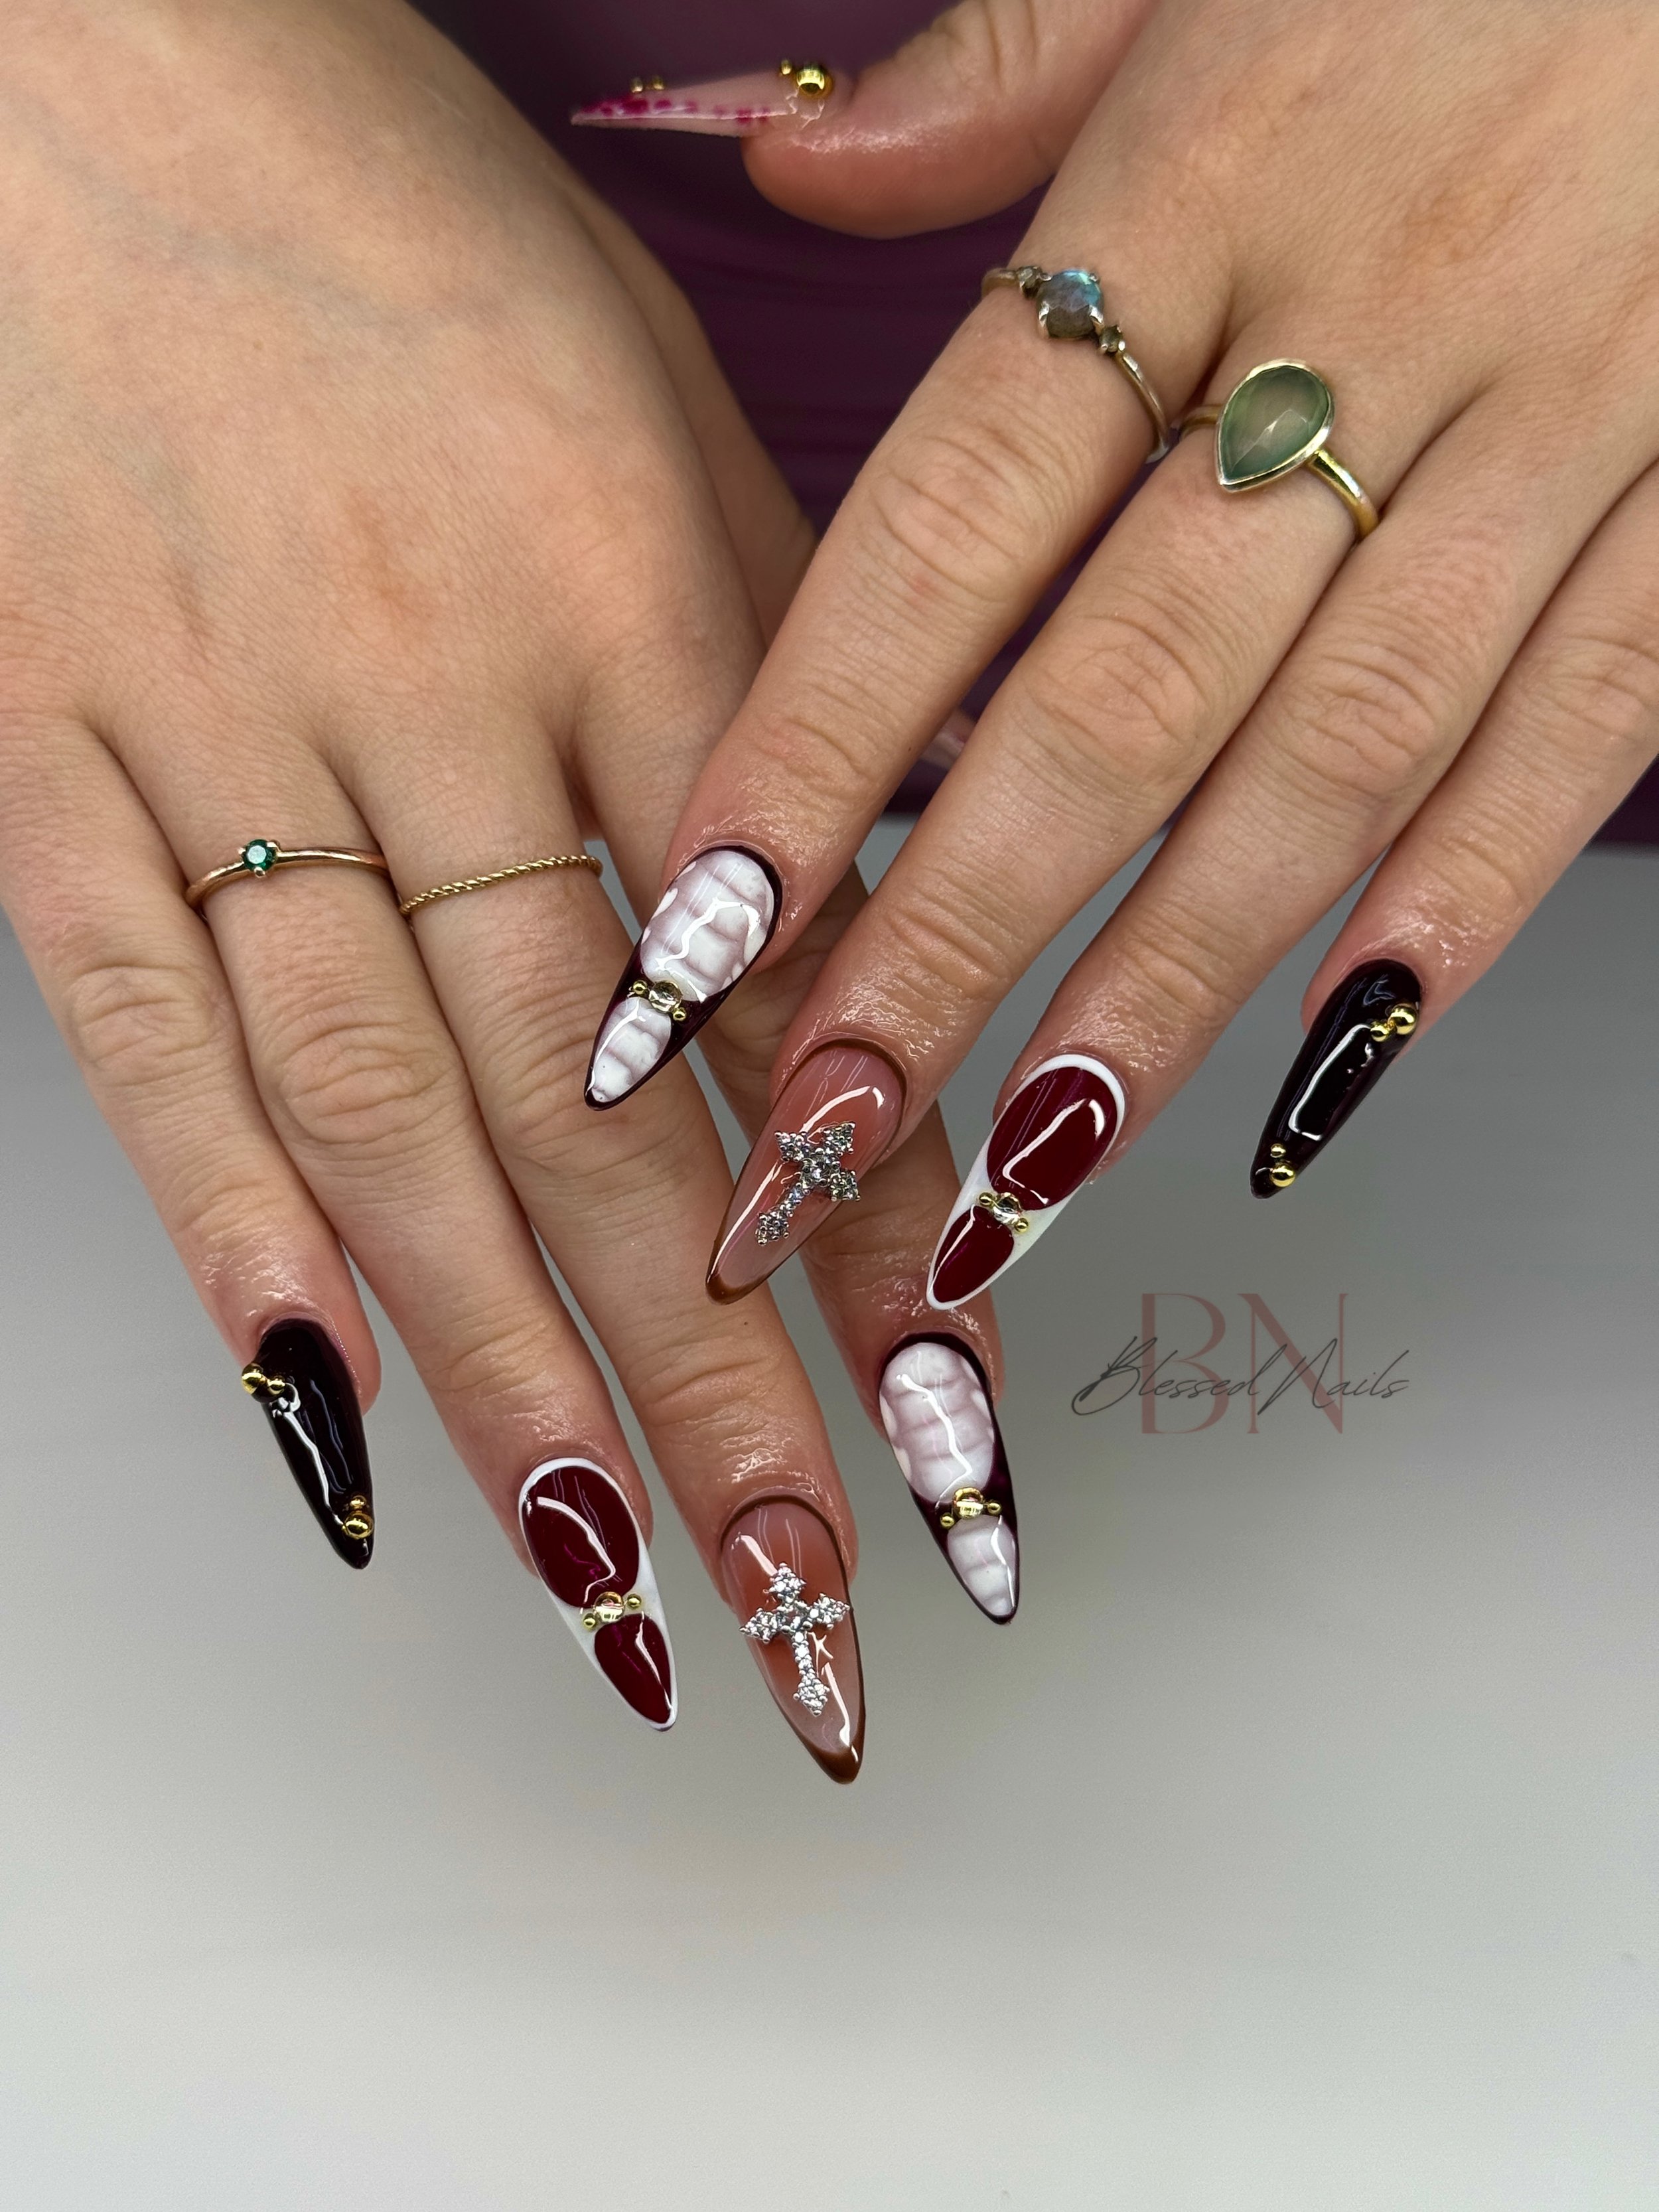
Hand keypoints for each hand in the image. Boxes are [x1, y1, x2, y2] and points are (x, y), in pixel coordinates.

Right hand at [0, 0, 1006, 1776]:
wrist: (83, 60)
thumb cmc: (399, 226)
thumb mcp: (654, 402)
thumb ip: (762, 671)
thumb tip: (865, 916)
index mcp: (635, 592)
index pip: (787, 981)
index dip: (876, 1217)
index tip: (950, 1414)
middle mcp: (444, 697)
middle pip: (608, 1108)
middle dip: (722, 1379)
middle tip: (817, 1594)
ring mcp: (227, 742)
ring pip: (394, 1114)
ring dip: (513, 1370)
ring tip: (614, 1583)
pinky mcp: (39, 759)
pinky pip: (143, 1027)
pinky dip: (234, 1235)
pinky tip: (329, 1421)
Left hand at [643, 0, 1658, 1302]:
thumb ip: (999, 72)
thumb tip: (795, 164)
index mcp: (1208, 179)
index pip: (953, 513)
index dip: (817, 734)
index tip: (707, 920)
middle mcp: (1370, 326)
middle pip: (1118, 688)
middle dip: (963, 929)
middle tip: (836, 1116)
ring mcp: (1564, 418)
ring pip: (1337, 751)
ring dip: (1177, 974)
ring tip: (1045, 1152)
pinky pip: (1590, 720)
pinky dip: (1467, 893)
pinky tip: (1344, 1047)